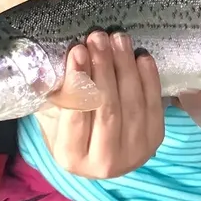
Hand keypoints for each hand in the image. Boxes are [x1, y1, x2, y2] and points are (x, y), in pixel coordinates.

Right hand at [35, 30, 164, 178]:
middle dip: (103, 67)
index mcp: (70, 157)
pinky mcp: (155, 140)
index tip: (77, 50)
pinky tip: (140, 56)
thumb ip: (52, 93)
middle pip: (106, 108)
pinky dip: (149, 78)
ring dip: (125, 66)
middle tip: (97, 37)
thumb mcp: (52, 114)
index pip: (75, 116)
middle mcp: (104, 163)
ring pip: (132, 104)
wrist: (102, 152)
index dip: (78, 81)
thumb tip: (45, 60)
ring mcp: (134, 153)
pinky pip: (153, 105)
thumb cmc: (70, 128)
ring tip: (118, 39)